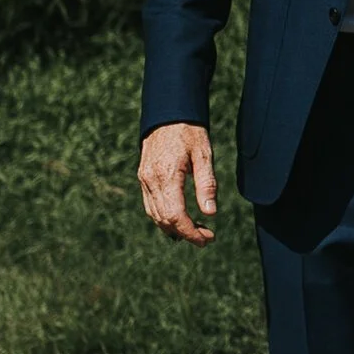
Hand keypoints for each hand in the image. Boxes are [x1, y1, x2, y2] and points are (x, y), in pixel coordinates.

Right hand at [138, 122, 218, 243]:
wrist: (167, 113)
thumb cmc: (190, 132)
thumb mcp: (204, 155)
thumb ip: (207, 184)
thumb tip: (210, 213)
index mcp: (167, 175)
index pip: (176, 215)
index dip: (191, 232)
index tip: (207, 239)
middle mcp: (151, 180)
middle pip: (164, 219)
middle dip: (185, 233)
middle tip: (206, 238)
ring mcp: (144, 180)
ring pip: (155, 215)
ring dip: (173, 228)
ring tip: (196, 232)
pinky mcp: (143, 178)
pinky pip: (150, 205)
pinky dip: (163, 218)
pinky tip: (178, 222)